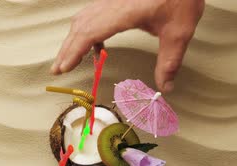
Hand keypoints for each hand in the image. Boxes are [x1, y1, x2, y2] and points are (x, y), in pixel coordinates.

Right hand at [50, 0, 204, 92]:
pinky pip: (91, 13)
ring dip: (73, 40)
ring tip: (68, 59)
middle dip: (66, 50)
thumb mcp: (179, 32)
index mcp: (123, 12)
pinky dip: (84, 30)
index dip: (74, 52)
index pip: (89, 33)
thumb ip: (169, 61)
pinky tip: (93, 44)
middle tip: (57, 70)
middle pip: (79, 27)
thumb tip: (165, 87)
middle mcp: (111, 3)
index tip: (64, 68)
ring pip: (82, 19)